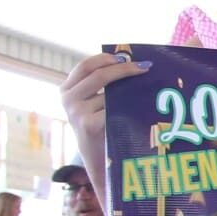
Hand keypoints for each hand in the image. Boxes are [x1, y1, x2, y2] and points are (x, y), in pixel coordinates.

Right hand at [60, 49, 151, 170]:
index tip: (126, 57)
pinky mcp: (89, 125)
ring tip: (150, 87)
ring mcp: (77, 112)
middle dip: (125, 69)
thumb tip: (129, 61)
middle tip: (146, 67)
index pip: (85, 66)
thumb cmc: (100, 126)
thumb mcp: (93, 103)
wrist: (97, 159)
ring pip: (111, 93)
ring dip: (132, 90)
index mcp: (67, 89)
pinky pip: (115, 109)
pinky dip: (130, 107)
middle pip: (100, 75)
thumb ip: (102, 85)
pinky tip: (143, 108)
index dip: (106, 58)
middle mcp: (68, 99)